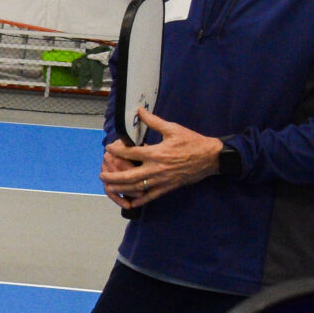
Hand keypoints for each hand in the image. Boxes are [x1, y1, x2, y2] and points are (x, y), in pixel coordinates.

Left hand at [101, 112, 223, 209]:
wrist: (211, 158)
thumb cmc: (192, 142)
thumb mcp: (173, 129)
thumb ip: (154, 121)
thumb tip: (139, 111)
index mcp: (157, 153)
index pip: (131, 153)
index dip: (116, 150)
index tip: (108, 148)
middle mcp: (157, 168)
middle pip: (129, 175)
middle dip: (113, 176)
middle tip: (102, 174)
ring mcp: (162, 180)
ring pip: (137, 187)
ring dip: (121, 188)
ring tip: (109, 186)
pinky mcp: (168, 187)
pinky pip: (151, 196)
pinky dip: (140, 200)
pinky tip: (130, 202)